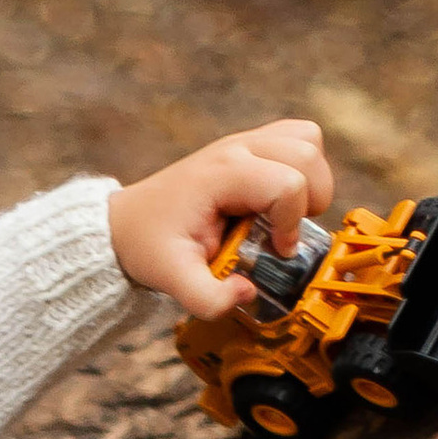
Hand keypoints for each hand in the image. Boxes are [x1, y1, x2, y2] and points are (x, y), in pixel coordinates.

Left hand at [109, 120, 335, 318]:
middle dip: (310, 199)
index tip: (275, 251)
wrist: (126, 223)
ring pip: (307, 139)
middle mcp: (237, 148)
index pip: (287, 184)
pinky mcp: (250, 144)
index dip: (291, 224)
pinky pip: (297, 139)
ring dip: (311, 179)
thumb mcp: (174, 281)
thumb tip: (246, 293)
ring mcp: (245, 141)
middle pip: (306, 154)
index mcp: (222, 174)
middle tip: (285, 232)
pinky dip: (303, 166)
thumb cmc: (150, 246)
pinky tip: (279, 198)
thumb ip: (209, 300)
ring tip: (287, 211)